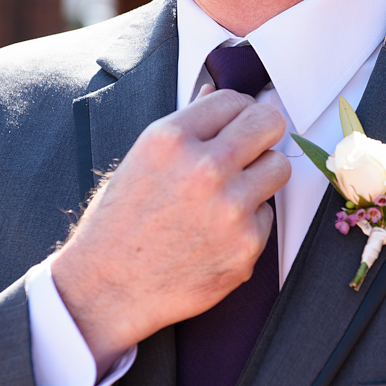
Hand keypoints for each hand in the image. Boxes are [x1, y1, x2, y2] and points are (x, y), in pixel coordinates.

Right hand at [50, 86, 289, 375]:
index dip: (237, 113)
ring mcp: (231, 208)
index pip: (235, 100)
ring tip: (231, 193)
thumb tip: (214, 96)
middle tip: (252, 148)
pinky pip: (267, 215)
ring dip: (261, 176)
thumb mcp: (142, 160)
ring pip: (279, 167)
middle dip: (262, 133)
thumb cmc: (119, 224)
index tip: (235, 125)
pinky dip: (249, 222)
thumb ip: (185, 127)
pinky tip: (216, 234)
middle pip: (269, 123)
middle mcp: (205, 168)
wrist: (107, 288)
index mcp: (172, 139)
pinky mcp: (247, 244)